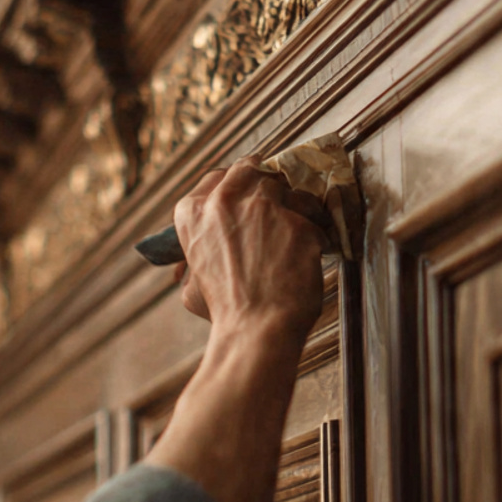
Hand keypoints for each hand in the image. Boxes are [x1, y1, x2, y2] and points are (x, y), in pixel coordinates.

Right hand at [172, 157, 325, 336]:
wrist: (255, 330)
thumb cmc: (222, 312)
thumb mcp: (191, 285)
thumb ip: (191, 264)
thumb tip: (186, 268)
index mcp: (192, 213)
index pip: (217, 176)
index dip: (236, 181)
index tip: (248, 189)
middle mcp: (224, 201)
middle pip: (252, 170)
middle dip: (266, 180)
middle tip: (278, 196)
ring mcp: (263, 208)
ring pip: (287, 187)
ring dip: (295, 204)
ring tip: (299, 228)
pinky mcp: (296, 222)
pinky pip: (313, 215)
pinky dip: (316, 230)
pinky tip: (313, 248)